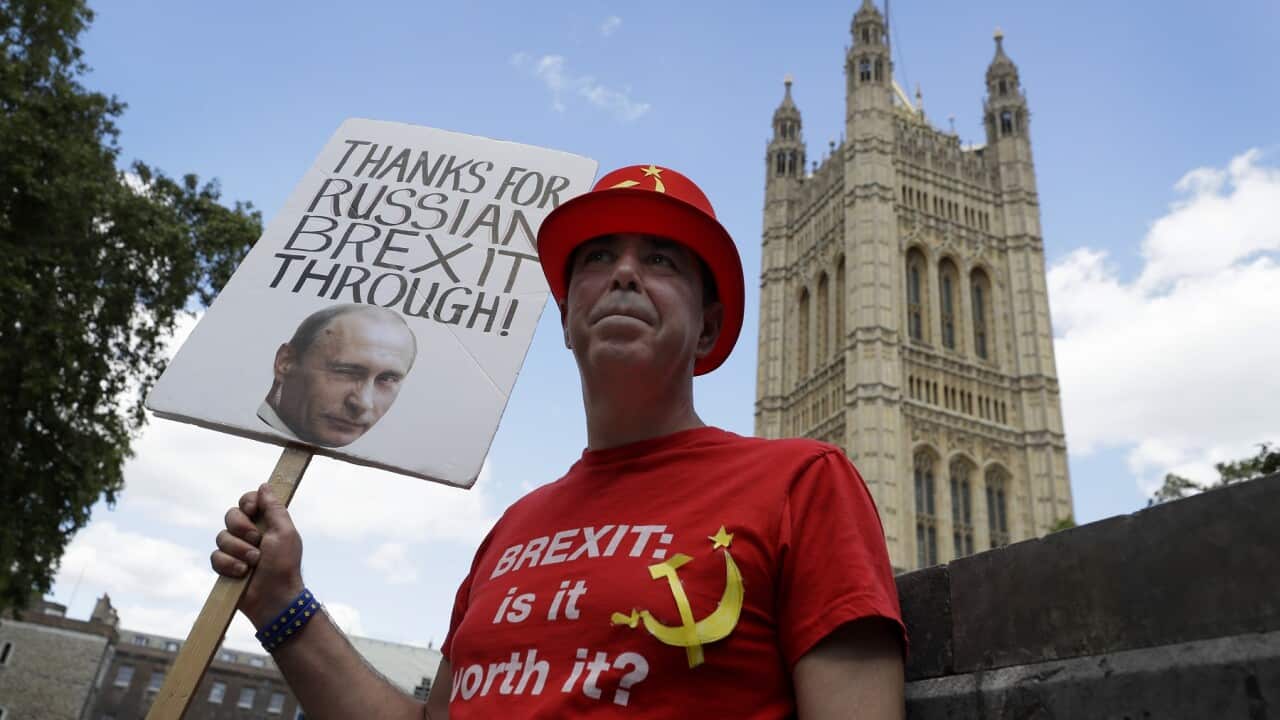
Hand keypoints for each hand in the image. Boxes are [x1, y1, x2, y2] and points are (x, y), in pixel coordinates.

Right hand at [210, 483, 304, 628]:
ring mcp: (235, 550)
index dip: (247, 503)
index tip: (253, 510)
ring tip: (253, 563)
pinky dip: (229, 564)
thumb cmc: (284, 565)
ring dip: (239, 550)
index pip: (247, 501)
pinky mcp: (224, 566)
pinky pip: (215, 556)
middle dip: (242, 529)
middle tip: (257, 541)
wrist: (274, 597)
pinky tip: (241, 573)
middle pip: (230, 515)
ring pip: (221, 537)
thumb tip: (265, 486)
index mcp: (265, 522)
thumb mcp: (285, 532)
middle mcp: (249, 533)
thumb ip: (274, 508)